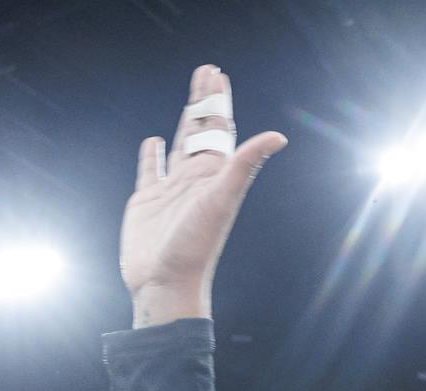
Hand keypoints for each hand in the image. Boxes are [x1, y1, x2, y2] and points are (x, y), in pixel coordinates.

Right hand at [120, 65, 287, 325]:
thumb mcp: (223, 199)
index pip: (218, 128)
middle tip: (207, 72)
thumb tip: (279, 136)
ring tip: (190, 100)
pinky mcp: (147, 201)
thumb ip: (246, 164)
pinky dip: (152, 155)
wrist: (166, 284)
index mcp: (213, 175)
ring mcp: (171, 189)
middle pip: (201, 130)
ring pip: (180, 145)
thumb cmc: (196, 247)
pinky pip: (150, 170)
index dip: (218, 101)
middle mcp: (195, 179)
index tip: (217, 74)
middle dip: (204, 101)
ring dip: (185, 121)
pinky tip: (154, 141)